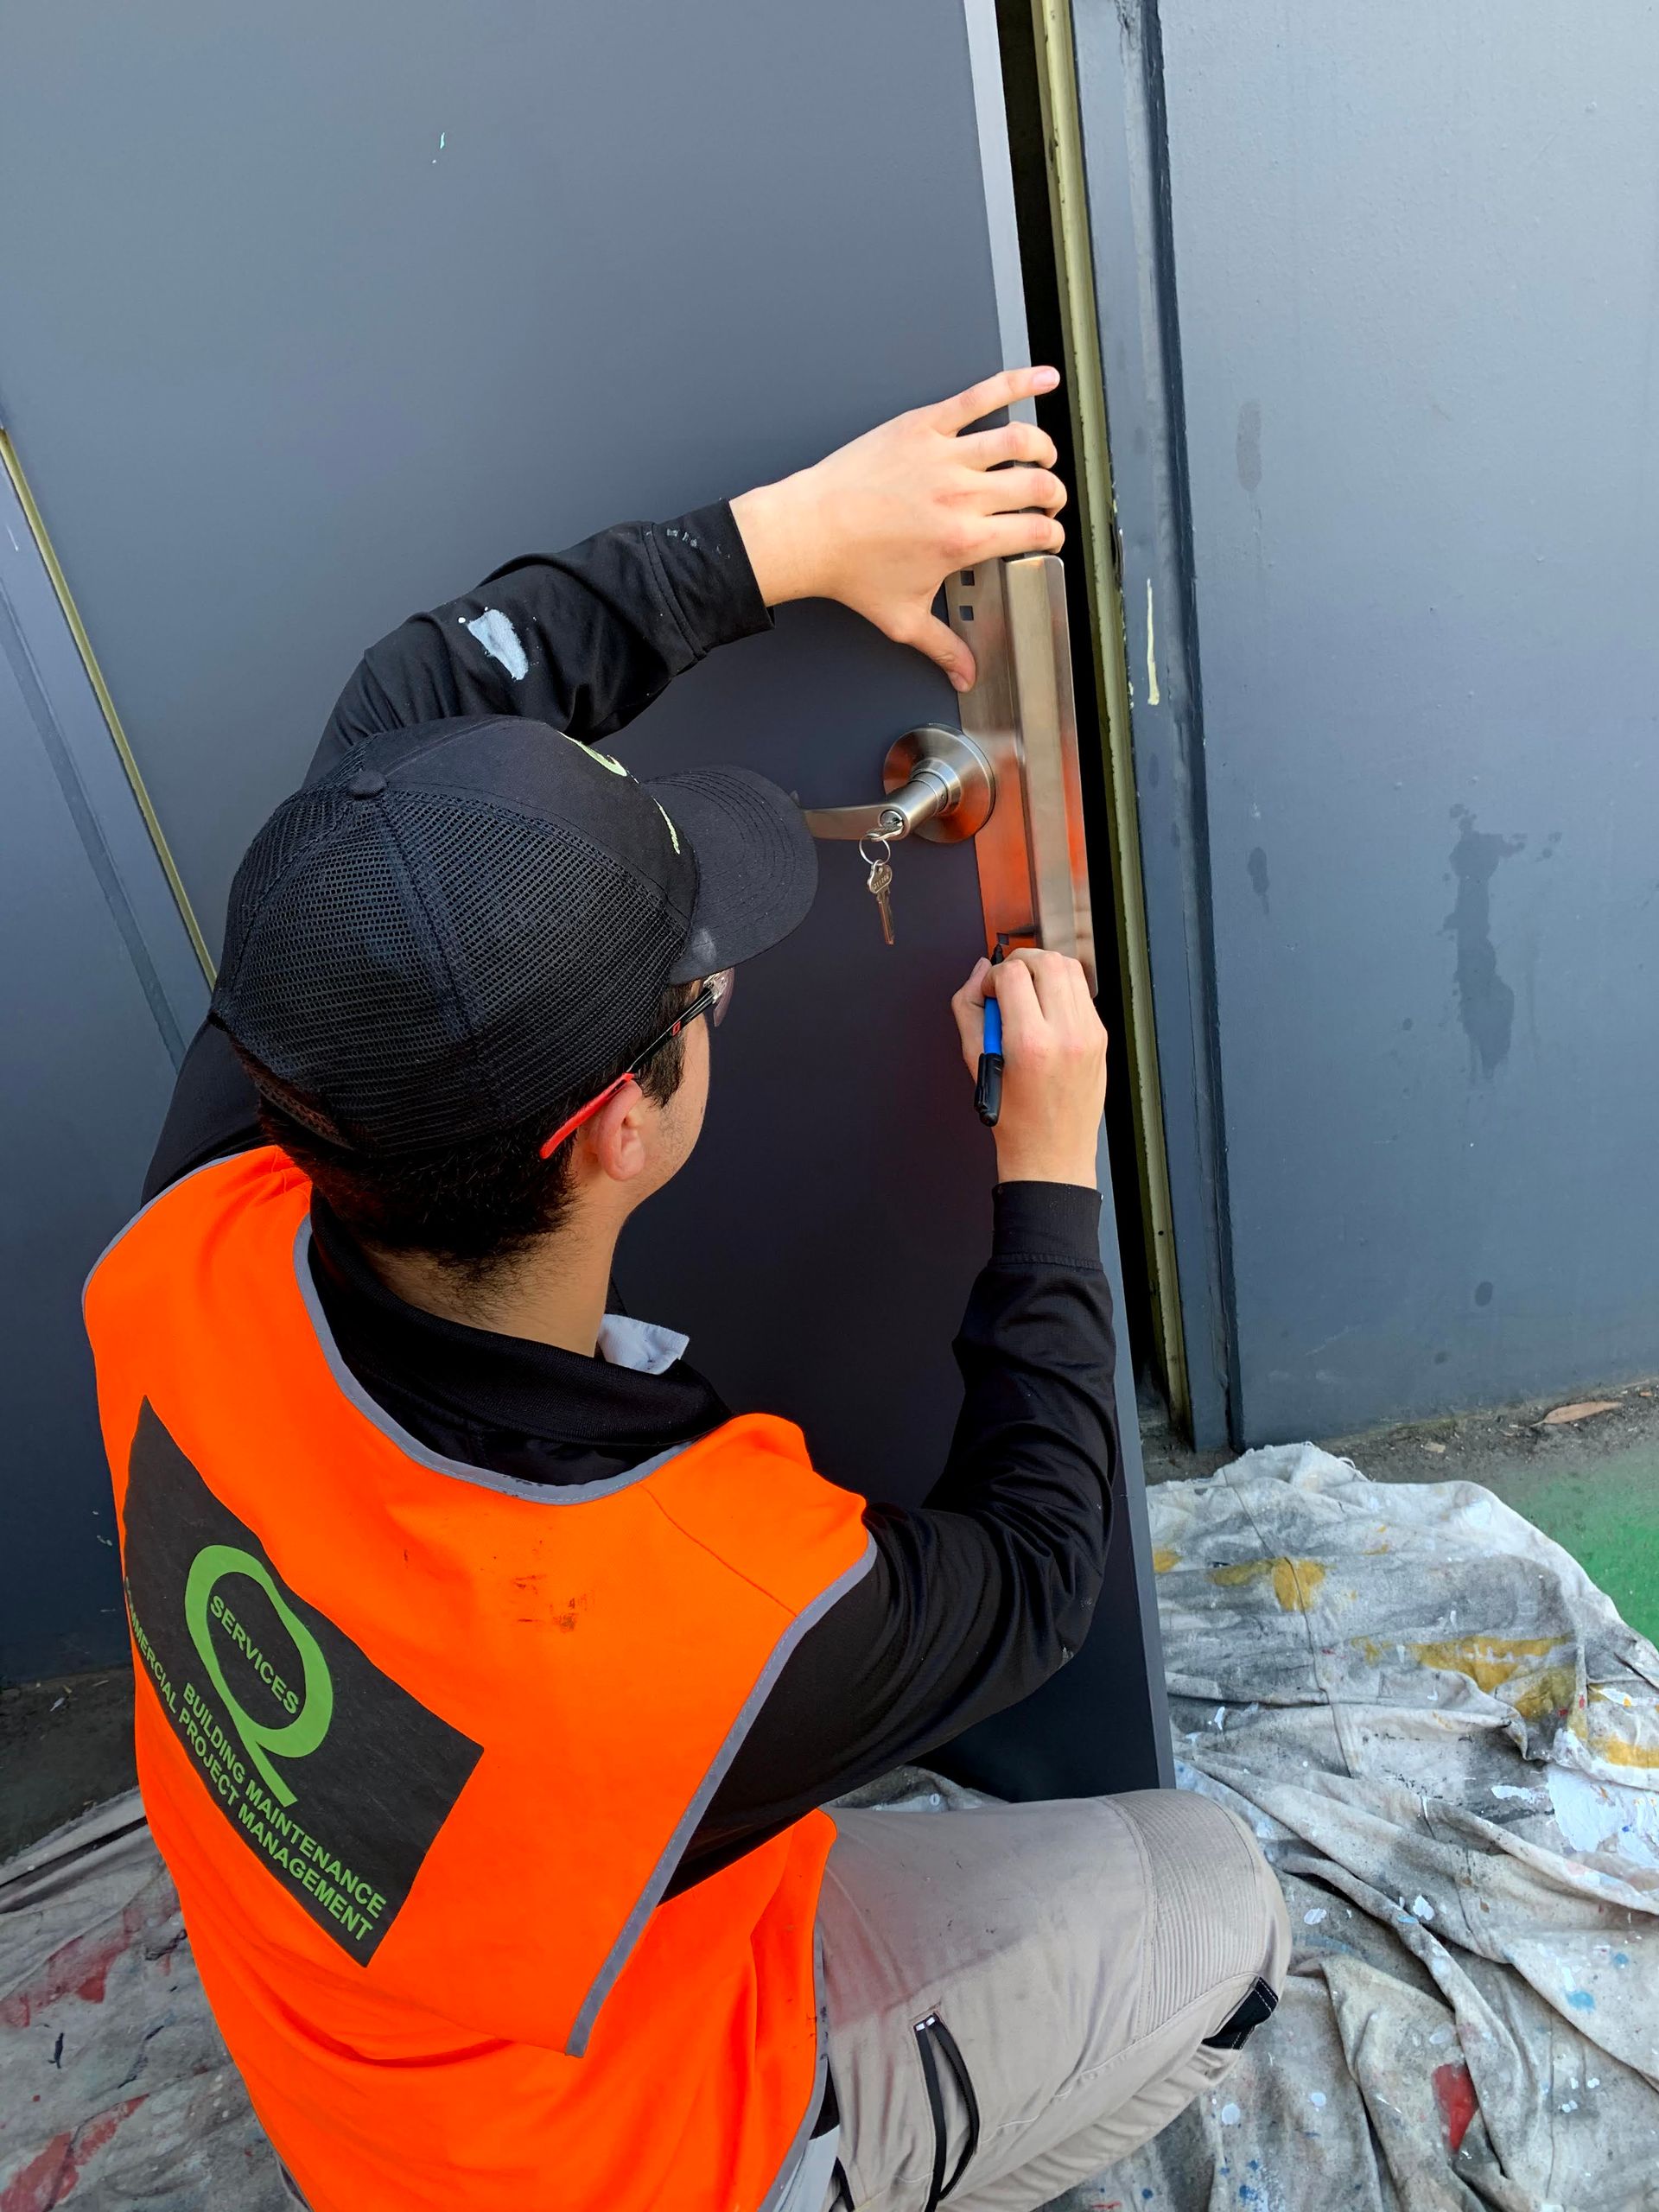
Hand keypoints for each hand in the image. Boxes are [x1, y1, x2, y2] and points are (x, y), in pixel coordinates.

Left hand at [729, 367, 1066, 689]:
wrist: (809, 531)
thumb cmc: (850, 570)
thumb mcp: (903, 618)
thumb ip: (943, 646)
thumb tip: (965, 673)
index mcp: (963, 541)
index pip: (1033, 532)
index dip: (1050, 536)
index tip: (1047, 537)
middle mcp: (961, 496)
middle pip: (1037, 486)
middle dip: (1053, 496)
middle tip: (1047, 501)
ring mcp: (944, 456)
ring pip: (1020, 441)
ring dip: (1042, 449)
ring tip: (1042, 456)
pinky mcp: (924, 425)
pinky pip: (980, 397)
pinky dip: (1018, 383)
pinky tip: (1043, 378)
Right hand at [951, 950, 1105, 1188]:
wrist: (1052, 1153)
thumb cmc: (1015, 1118)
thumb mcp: (978, 1062)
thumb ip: (969, 1009)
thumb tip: (977, 973)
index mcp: (1031, 1043)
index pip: (1012, 974)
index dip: (992, 975)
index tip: (988, 991)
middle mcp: (1066, 1034)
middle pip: (1045, 961)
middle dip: (1019, 962)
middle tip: (1005, 983)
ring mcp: (1089, 1034)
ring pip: (1069, 968)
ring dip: (1043, 969)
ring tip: (1026, 991)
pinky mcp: (1100, 1036)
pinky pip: (1082, 992)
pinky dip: (1061, 988)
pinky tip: (1045, 1009)